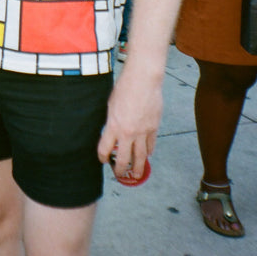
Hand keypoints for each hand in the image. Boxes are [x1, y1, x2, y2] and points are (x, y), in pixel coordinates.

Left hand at [97, 65, 161, 179]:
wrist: (143, 80)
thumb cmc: (124, 88)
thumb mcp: (111, 106)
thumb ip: (112, 121)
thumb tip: (112, 131)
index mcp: (113, 126)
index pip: (105, 149)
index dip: (102, 158)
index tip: (103, 160)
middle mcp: (127, 132)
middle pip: (123, 159)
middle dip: (121, 170)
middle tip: (120, 174)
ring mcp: (142, 132)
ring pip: (141, 157)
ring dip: (139, 168)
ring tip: (138, 175)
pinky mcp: (154, 128)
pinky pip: (151, 145)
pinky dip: (149, 152)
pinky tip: (148, 155)